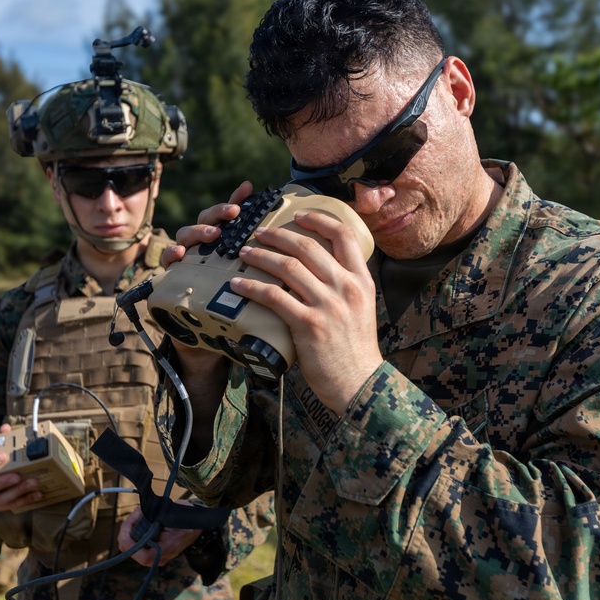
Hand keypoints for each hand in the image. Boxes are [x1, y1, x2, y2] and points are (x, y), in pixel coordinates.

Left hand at [118, 501, 201, 566]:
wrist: (196, 526)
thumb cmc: (187, 521)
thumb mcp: (173, 517)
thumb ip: (157, 520)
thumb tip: (140, 516)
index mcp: (166, 550)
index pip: (143, 557)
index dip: (131, 544)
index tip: (128, 526)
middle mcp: (158, 557)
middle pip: (131, 550)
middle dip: (128, 529)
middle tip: (137, 511)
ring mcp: (153, 554)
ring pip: (130, 545)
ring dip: (130, 526)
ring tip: (140, 511)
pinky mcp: (150, 549)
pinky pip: (134, 541)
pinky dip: (133, 528)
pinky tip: (140, 516)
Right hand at [160, 181, 254, 268]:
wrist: (194, 293)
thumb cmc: (217, 270)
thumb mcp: (234, 252)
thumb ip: (245, 228)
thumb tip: (257, 199)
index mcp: (214, 230)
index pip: (224, 210)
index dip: (235, 197)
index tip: (247, 188)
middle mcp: (198, 236)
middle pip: (204, 218)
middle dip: (219, 212)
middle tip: (234, 211)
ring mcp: (184, 248)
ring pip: (185, 233)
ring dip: (199, 231)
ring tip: (214, 234)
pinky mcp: (172, 264)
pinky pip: (168, 256)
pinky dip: (172, 252)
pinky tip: (180, 252)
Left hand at [231, 210, 382, 410]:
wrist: (359, 383)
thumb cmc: (356, 349)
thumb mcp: (362, 309)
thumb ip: (345, 286)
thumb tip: (321, 269)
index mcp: (361, 280)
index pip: (343, 235)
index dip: (318, 219)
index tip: (297, 215)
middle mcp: (347, 287)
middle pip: (308, 247)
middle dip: (278, 235)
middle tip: (258, 233)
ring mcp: (328, 305)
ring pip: (288, 267)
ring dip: (260, 257)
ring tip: (243, 254)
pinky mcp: (309, 324)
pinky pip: (274, 297)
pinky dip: (252, 287)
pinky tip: (237, 285)